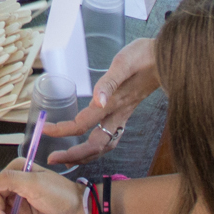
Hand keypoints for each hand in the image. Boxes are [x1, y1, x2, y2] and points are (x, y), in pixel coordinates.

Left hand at [42, 37, 159, 165]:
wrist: (169, 56)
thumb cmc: (146, 55)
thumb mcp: (124, 62)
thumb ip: (109, 82)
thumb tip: (96, 100)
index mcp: (114, 102)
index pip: (83, 123)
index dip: (62, 130)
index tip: (44, 130)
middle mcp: (119, 113)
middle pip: (95, 145)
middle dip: (73, 155)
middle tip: (52, 158)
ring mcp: (124, 114)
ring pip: (104, 145)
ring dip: (85, 155)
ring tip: (67, 157)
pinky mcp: (127, 111)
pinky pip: (111, 137)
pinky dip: (97, 147)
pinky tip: (90, 145)